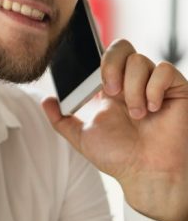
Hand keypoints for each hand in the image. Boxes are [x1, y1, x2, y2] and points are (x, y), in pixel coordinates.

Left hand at [42, 39, 187, 220]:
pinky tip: (153, 109)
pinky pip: (165, 71)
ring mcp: (155, 84)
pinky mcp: (176, 89)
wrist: (145, 173)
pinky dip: (155, 90)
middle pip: (122, 47)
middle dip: (112, 66)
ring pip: (141, 61)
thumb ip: (61, 119)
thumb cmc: (118, 157)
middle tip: (111, 92)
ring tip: (137, 115)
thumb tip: (46, 100)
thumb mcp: (81, 137)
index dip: (99, 61)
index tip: (94, 84)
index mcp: (112, 88)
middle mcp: (133, 82)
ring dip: (133, 90)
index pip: (105, 56)